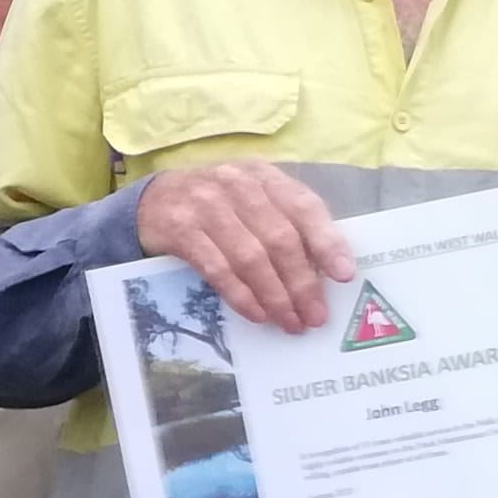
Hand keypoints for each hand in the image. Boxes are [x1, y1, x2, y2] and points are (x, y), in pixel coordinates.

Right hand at [138, 162, 352, 331]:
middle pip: (279, 239)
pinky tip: (258, 315)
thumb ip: (286, 221)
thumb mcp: (253, 200)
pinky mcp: (182, 229)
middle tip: (315, 316)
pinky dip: (242, 296)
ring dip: (275, 296)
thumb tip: (326, 269)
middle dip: (302, 283)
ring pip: (251, 257)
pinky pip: (218, 269)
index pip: (304, 206)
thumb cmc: (218, 205)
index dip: (327, 242)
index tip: (344, 275)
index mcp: (264, 175)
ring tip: (290, 322)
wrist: (153, 200)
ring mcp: (206, 205)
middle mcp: (237, 184)